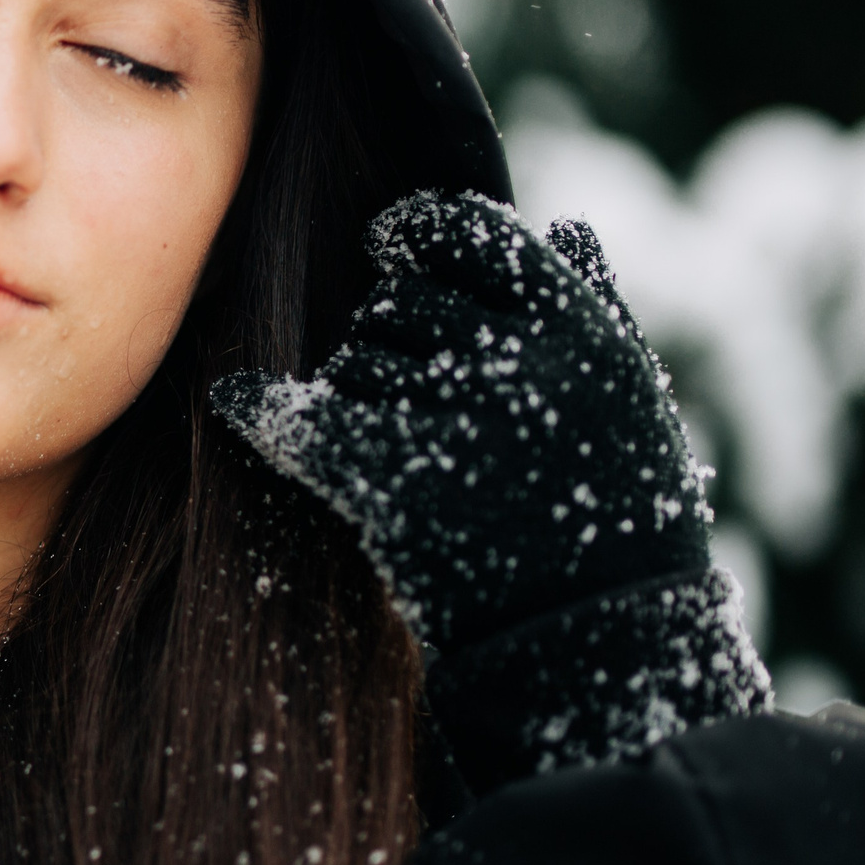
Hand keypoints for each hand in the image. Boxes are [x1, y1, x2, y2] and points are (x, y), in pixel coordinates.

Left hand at [214, 192, 765, 779]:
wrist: (589, 638)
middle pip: (395, 302)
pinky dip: (260, 408)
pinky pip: (299, 420)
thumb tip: (563, 226)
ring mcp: (446, 421)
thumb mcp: (630, 395)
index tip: (391, 245)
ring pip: (353, 362)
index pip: (462, 229)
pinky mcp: (388, 484)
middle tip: (428, 396)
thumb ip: (595, 303)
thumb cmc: (614, 513)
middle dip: (394, 334)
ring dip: (364, 392)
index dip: (417, 232)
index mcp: (576, 324)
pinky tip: (234, 398)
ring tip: (422, 454)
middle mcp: (513, 361)